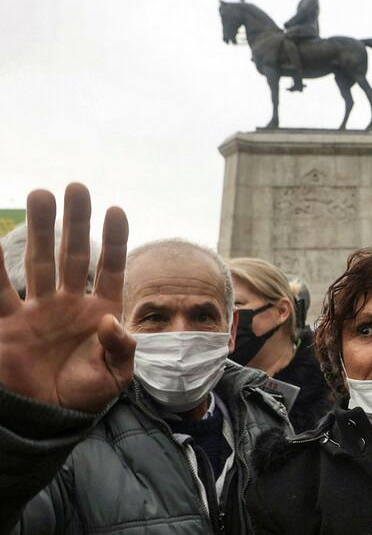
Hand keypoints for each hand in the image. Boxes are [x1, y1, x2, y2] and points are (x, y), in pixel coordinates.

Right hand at [0, 183, 132, 412]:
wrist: (46, 421)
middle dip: (75, 222)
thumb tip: (113, 322)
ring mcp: (38, 311)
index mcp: (102, 312)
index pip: (112, 268)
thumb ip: (122, 348)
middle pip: (74, 255)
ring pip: (40, 262)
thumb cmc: (84, 397)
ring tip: (41, 193)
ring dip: (41, 230)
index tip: (115, 210)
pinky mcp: (8, 324)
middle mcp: (70, 304)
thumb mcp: (115, 376)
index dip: (114, 241)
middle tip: (77, 187)